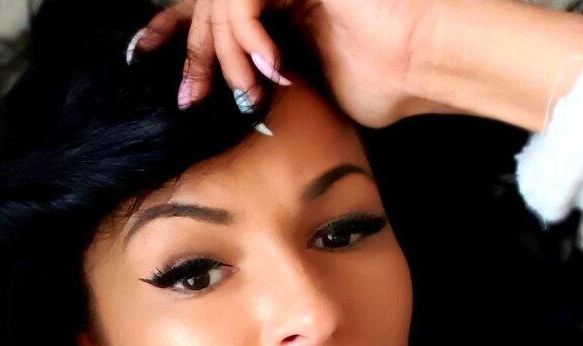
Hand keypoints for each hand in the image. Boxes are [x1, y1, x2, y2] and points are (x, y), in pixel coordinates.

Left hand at [132, 0, 582, 131]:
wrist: (435, 61)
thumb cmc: (392, 81)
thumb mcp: (315, 86)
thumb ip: (276, 78)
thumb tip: (244, 98)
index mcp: (285, 6)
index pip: (217, 10)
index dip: (177, 28)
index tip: (146, 58)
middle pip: (207, 2)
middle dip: (190, 52)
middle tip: (188, 97)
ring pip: (224, 3)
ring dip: (227, 56)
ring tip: (251, 91)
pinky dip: (247, 36)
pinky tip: (270, 68)